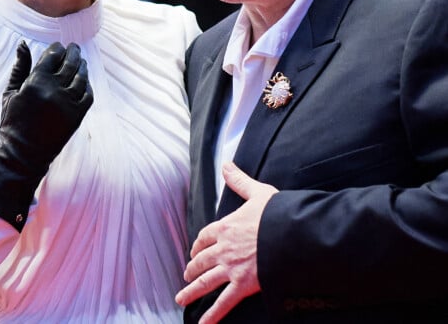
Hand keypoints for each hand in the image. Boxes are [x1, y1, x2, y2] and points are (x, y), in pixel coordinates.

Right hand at [0, 41, 92, 229]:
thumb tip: (23, 43)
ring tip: (80, 62)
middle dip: (72, 52)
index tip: (58, 47)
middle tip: (73, 48)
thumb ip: (20, 67)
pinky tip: (83, 80)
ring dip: (82, 66)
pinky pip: (87, 93)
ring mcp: (68, 103)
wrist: (23, 153)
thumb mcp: (11, 92)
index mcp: (36, 82)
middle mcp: (54, 90)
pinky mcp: (77, 115)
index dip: (57, 48)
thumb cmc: (13, 121)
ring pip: (81, 76)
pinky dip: (87, 84)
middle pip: (70, 62)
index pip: (52, 55)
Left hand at [175, 162, 277, 322]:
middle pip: (201, 260)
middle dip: (192, 268)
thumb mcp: (257, 192)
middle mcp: (223, 248)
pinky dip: (211, 315)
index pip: (205, 236)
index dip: (198, 244)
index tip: (195, 250)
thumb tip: (226, 164)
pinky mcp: (242, 285)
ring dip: (191, 290)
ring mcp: (231, 267)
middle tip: (186, 275)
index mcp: (226, 226)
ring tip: (181, 298)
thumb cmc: (276, 213)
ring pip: (205, 281)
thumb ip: (239, 181)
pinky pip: (223, 302)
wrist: (290, 234)